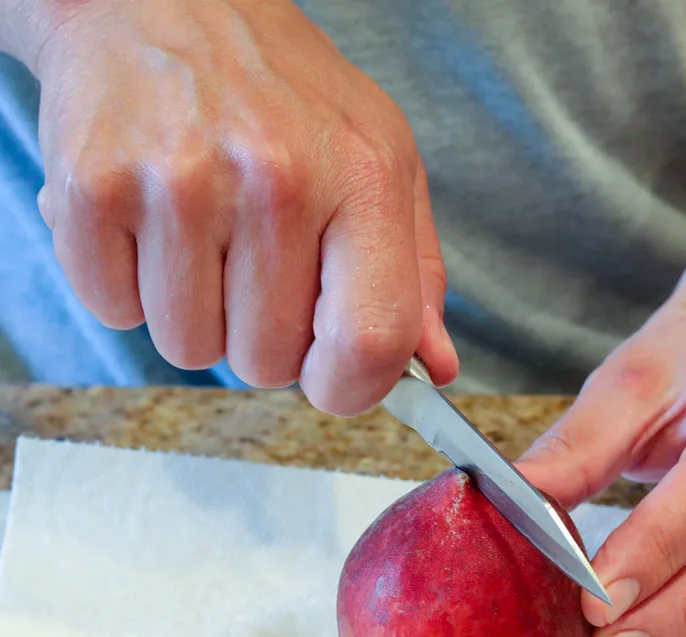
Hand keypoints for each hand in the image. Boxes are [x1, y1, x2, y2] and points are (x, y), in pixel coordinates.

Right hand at [31, 0, 456, 412]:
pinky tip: (152, 227)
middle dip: (263, 337)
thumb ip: (414, 277)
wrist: (166, 0)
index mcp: (361, 180)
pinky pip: (114, 312)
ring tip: (206, 238)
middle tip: (257, 267)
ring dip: (198, 315)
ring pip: (190, 348)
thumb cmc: (287, 95)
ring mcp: (177, 183)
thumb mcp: (383, 166)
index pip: (370, 343)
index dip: (351, 388)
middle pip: (268, 363)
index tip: (332, 377)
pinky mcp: (92, 188)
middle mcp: (273, 179)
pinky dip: (130, 288)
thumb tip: (434, 367)